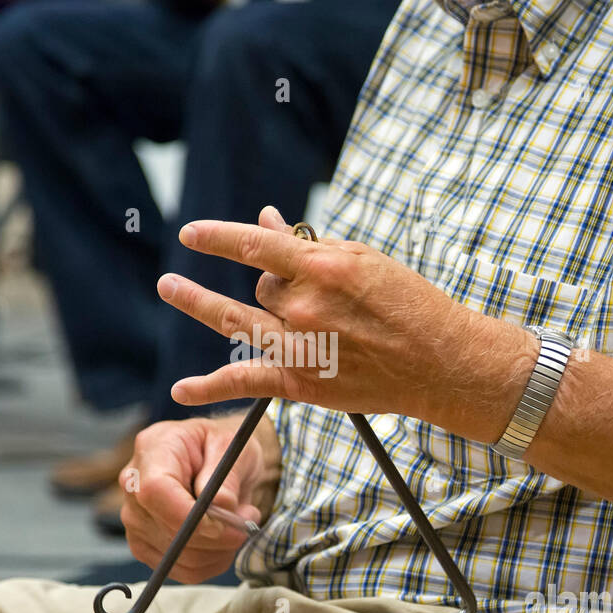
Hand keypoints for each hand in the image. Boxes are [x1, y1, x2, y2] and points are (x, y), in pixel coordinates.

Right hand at [118, 415, 278, 583]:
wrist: (219, 461)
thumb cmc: (223, 448)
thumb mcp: (233, 447)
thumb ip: (227, 475)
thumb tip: (220, 506)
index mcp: (153, 449)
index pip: (155, 491)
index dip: (189, 516)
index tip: (225, 522)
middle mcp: (133, 487)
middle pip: (167, 530)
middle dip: (217, 536)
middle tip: (248, 519)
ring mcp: (135, 520)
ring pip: (180, 557)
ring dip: (220, 549)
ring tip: (239, 522)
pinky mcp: (146, 546)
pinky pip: (184, 570)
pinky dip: (213, 561)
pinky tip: (223, 539)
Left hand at [158, 206, 534, 440]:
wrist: (443, 361)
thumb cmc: (409, 303)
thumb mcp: (363, 260)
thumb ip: (310, 246)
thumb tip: (266, 220)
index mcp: (324, 268)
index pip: (256, 245)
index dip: (218, 237)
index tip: (191, 233)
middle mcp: (306, 306)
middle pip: (261, 288)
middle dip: (276, 287)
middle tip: (309, 297)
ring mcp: (300, 347)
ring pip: (241, 321)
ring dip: (200, 303)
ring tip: (169, 286)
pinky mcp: (302, 384)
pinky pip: (245, 381)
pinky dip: (209, 388)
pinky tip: (179, 392)